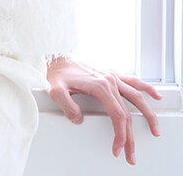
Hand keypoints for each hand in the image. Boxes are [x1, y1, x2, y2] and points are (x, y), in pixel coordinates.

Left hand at [46, 55, 161, 165]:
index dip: (120, 135)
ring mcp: (111, 76)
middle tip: (131, 154)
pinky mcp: (110, 74)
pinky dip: (146, 88)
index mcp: (99, 86)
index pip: (117, 115)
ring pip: (136, 96)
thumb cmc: (56, 73)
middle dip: (131, 136)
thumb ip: (67, 106)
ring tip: (155, 129)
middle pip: (127, 112)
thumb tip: (79, 119)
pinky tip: (155, 96)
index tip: (118, 148)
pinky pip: (133, 81)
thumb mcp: (56, 91)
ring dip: (148, 114)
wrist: (56, 56)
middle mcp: (109, 80)